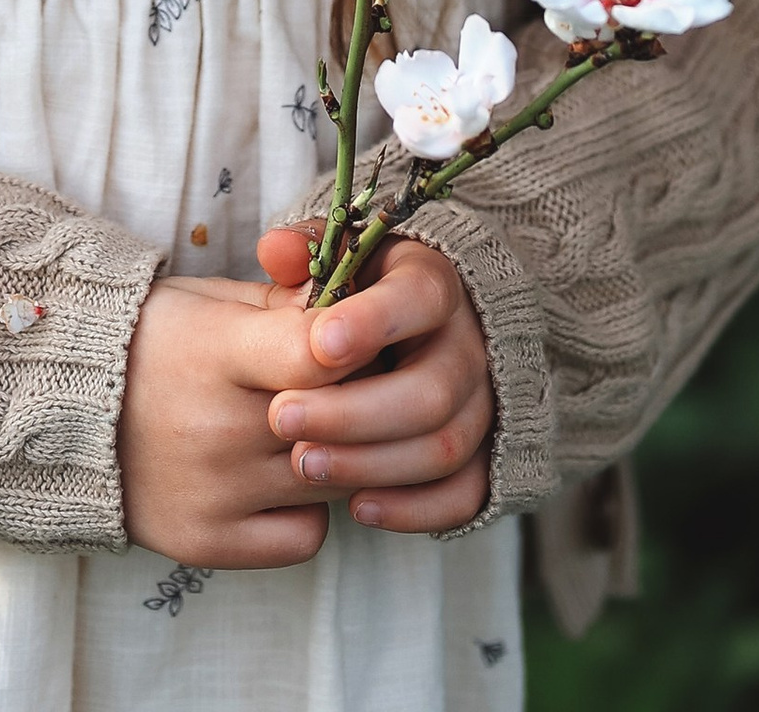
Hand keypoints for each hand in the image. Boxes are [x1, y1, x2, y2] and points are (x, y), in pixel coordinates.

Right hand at [118, 272, 333, 569]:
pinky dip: (307, 511)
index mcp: (217, 352)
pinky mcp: (209, 542)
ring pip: (333, 477)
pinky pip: (307, 536)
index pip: (323, 354)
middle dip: (357, 399)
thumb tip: (358, 304)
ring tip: (306, 429)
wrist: (65, 409)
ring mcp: (215, 492)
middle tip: (344, 387)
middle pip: (339, 420)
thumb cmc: (152, 341)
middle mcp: (218, 427)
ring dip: (335, 454)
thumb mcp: (211, 301)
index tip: (352, 341)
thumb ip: (286, 303)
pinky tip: (281, 480)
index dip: (353, 345)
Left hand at [251, 225, 493, 533]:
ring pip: (445, 447)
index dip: (374, 321)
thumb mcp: (336, 256)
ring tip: (303, 465)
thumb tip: (275, 249)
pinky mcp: (482, 458)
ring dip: (371, 463)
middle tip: (281, 418)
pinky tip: (357, 508)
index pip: (422, 295)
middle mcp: (471, 343)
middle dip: (354, 412)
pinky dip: (414, 509)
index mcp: (435, 280)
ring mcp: (483, 404)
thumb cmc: (357, 292)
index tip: (317, 346)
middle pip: (432, 389)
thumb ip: (308, 250)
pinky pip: (464, 495)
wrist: (407, 338)